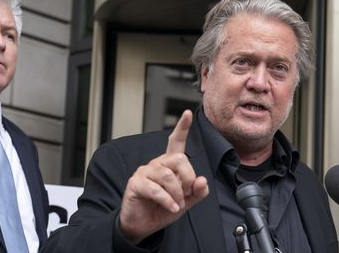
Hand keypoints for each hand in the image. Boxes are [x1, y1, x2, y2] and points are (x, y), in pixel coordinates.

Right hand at [119, 110, 208, 243]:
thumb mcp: (186, 202)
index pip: (176, 142)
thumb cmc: (163, 209)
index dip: (182, 128)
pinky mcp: (136, 184)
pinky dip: (167, 200)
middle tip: (185, 195)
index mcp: (169, 165)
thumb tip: (202, 180)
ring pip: (167, 176)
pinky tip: (171, 208)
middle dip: (187, 179)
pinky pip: (156, 189)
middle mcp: (157, 164)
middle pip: (179, 160)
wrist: (143, 226)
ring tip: (177, 205)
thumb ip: (197, 192)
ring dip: (177, 193)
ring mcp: (145, 172)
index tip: (187, 114)